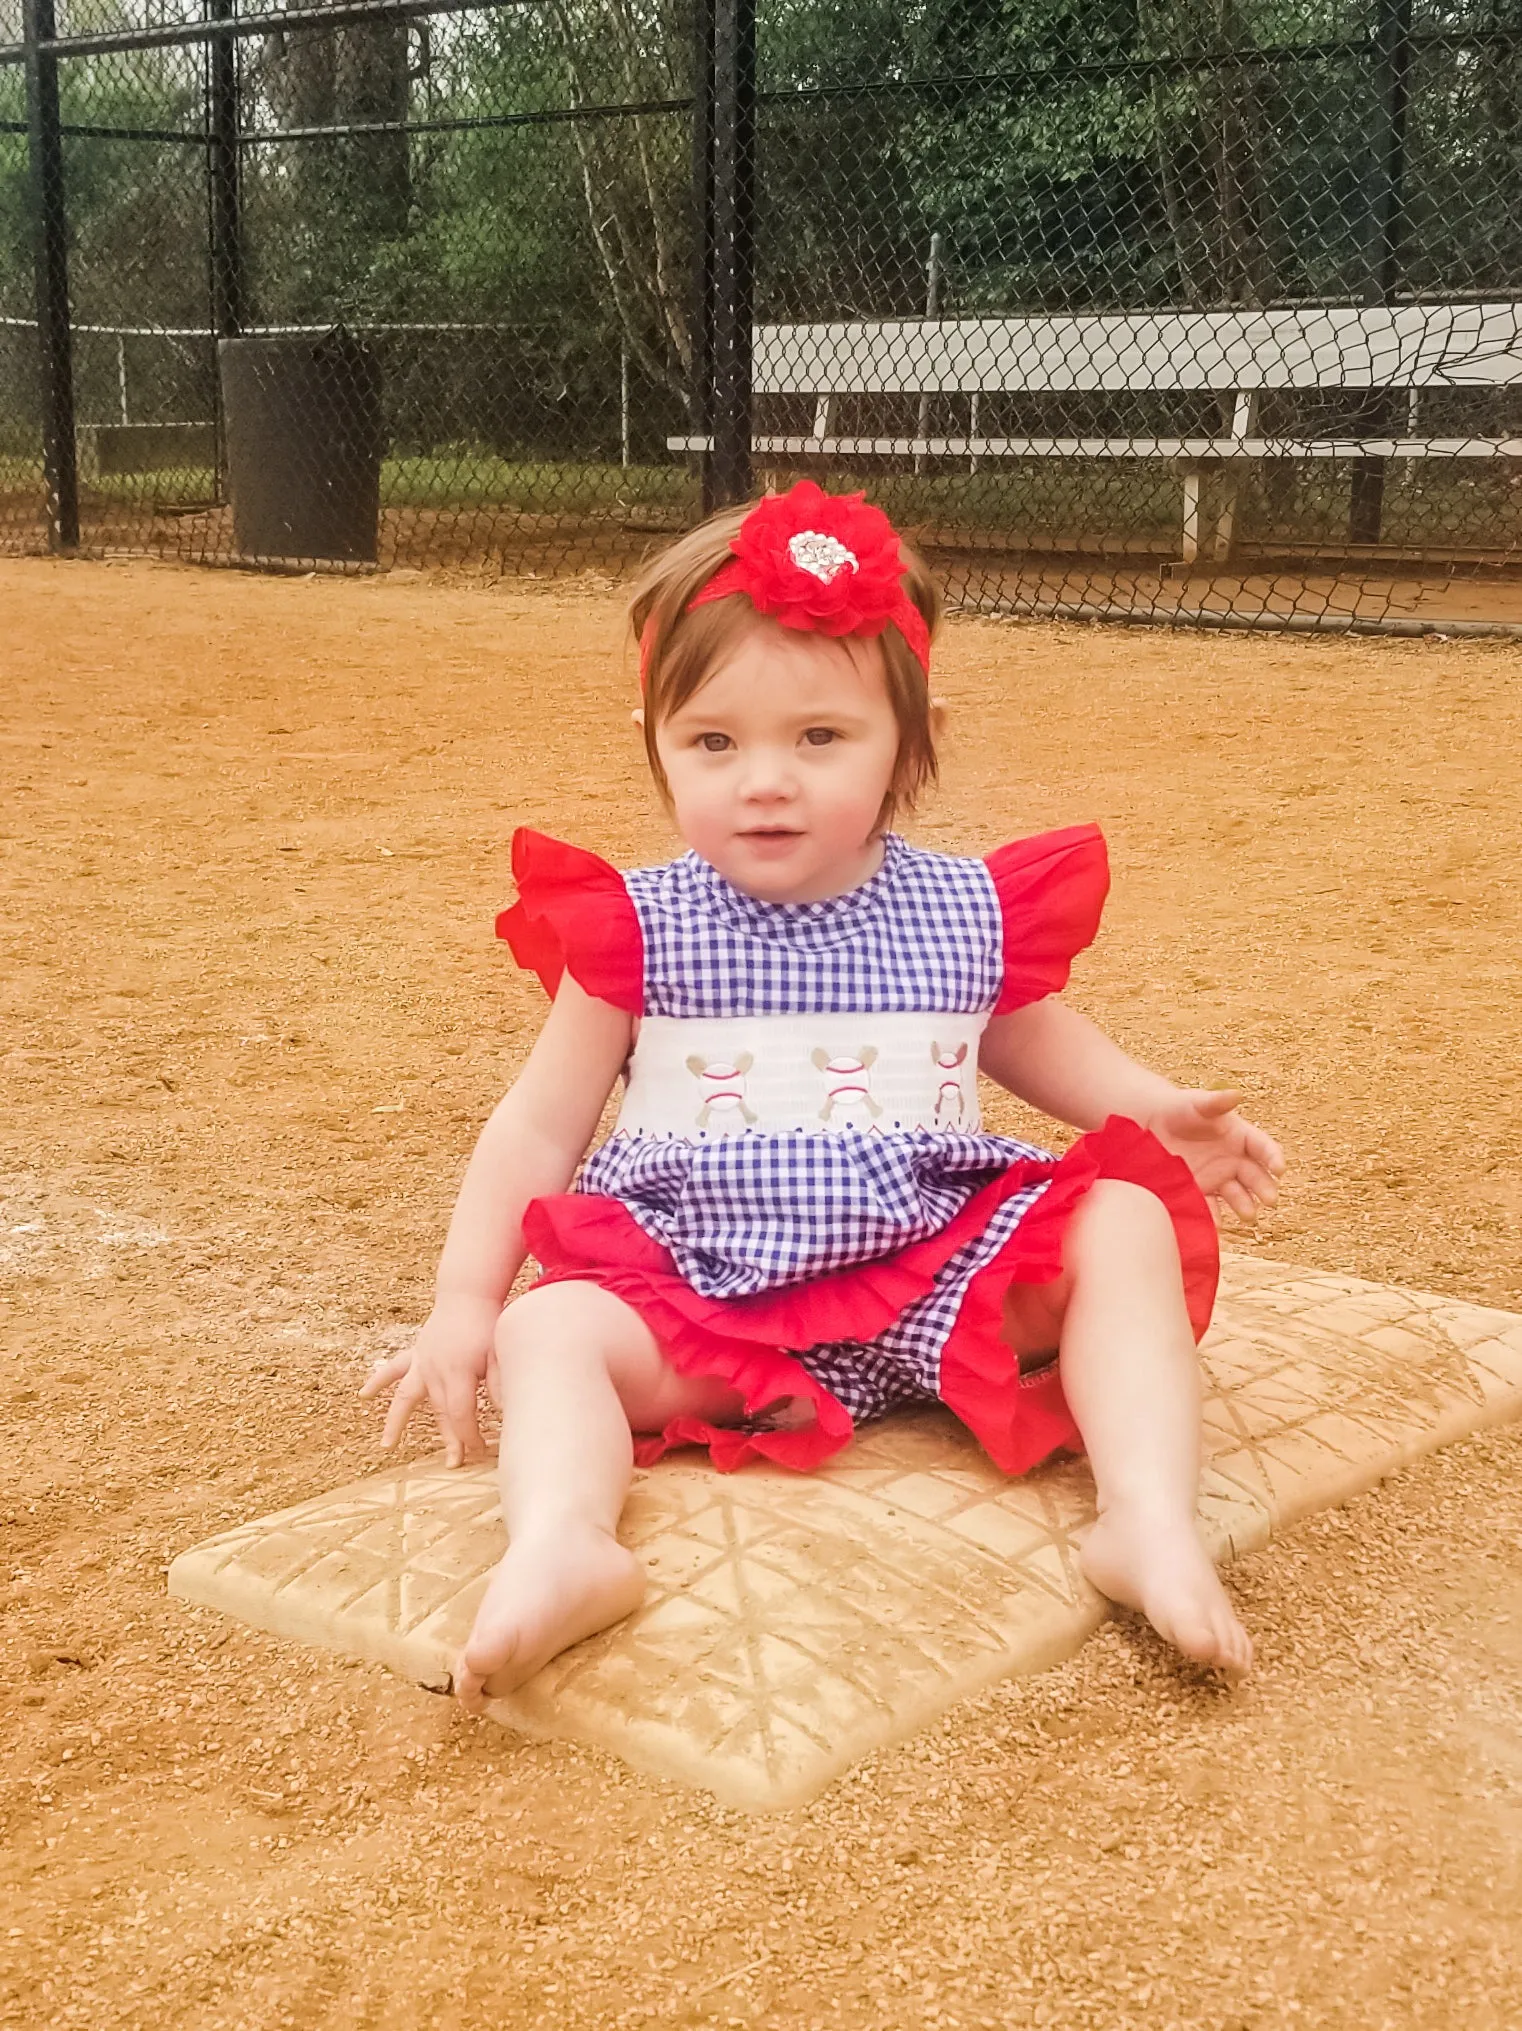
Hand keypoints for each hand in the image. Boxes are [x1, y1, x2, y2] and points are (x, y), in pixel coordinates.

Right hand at [359, 1292, 501, 1466]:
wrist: (468, 1294)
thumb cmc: (487, 1324)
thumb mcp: (499, 1354)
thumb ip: (499, 1384)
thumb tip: (505, 1413)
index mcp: (458, 1372)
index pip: (461, 1413)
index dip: (469, 1434)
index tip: (478, 1450)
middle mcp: (434, 1371)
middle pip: (440, 1413)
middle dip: (449, 1438)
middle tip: (455, 1463)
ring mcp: (421, 1362)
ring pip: (407, 1398)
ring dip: (397, 1422)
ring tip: (386, 1445)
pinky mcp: (416, 1354)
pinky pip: (394, 1370)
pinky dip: (378, 1381)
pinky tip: (364, 1394)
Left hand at [1143, 1088, 1285, 1221]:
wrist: (1151, 1123)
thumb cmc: (1180, 1108)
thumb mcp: (1199, 1103)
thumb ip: (1217, 1101)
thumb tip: (1237, 1094)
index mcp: (1242, 1137)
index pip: (1264, 1148)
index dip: (1274, 1158)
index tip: (1280, 1169)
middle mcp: (1235, 1161)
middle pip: (1256, 1177)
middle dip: (1264, 1188)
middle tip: (1270, 1199)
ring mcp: (1219, 1178)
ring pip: (1238, 1195)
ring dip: (1245, 1205)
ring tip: (1248, 1215)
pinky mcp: (1200, 1191)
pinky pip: (1210, 1206)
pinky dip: (1213, 1216)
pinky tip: (1217, 1224)